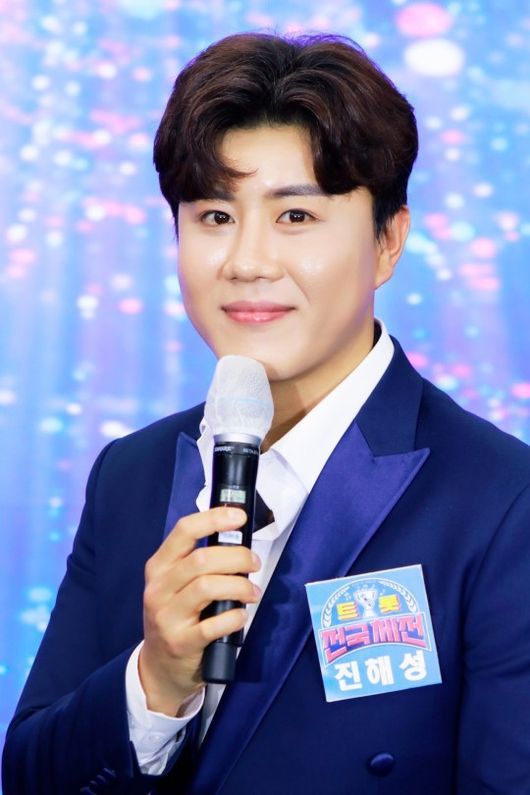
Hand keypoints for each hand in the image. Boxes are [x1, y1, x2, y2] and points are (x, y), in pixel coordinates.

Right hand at [138, 507, 260, 715]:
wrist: (158, 666)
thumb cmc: (176, 616)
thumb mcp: (175, 584)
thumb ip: (197, 561)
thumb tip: (236, 537)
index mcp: (159, 567)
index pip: (184, 531)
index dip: (214, 519)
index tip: (238, 517)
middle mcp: (159, 588)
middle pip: (202, 559)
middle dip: (237, 557)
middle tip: (254, 563)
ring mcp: (167, 617)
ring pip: (207, 587)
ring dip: (239, 586)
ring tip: (252, 592)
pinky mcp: (180, 642)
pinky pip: (213, 625)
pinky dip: (234, 617)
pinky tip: (240, 616)